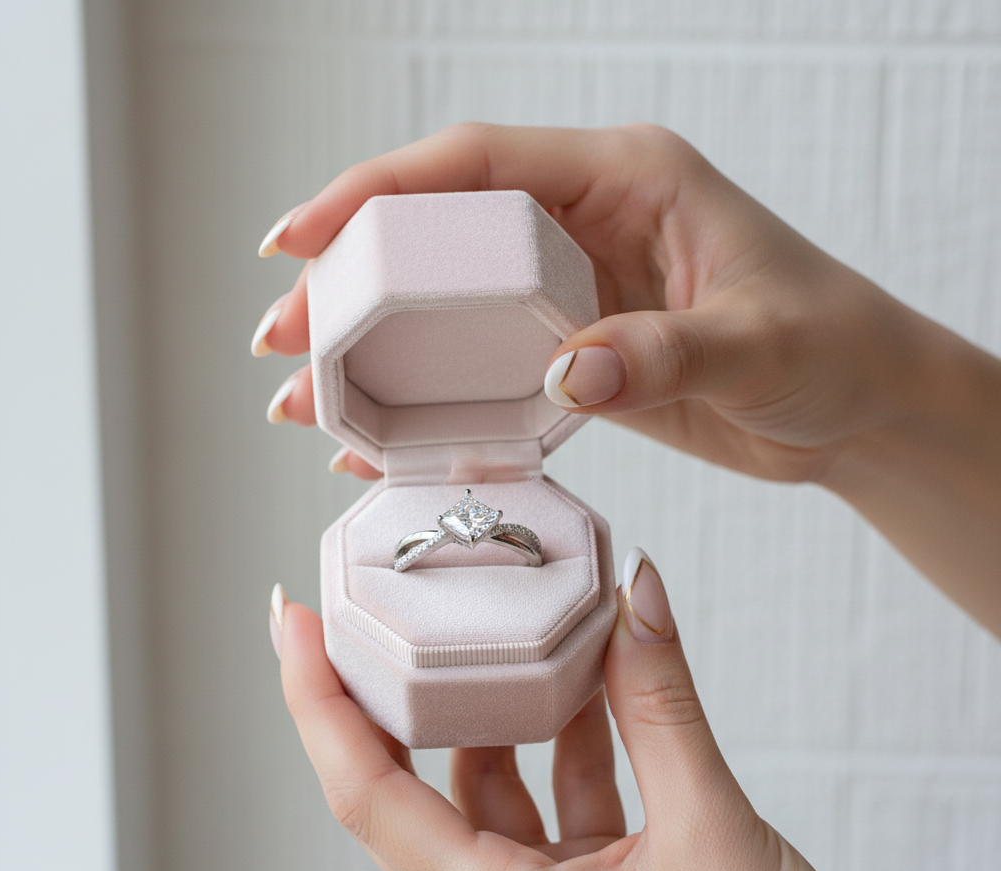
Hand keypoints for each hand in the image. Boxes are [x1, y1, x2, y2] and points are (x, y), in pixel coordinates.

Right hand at [254, 123, 1000, 635]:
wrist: (855, 405)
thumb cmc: (830, 345)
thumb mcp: (757, 341)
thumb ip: (661, 352)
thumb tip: (563, 376)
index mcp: (620, 177)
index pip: (474, 164)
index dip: (376, 193)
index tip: (300, 237)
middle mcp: (582, 225)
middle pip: (438, 236)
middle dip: (349, 281)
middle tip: (281, 335)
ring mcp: (572, 292)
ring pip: (447, 308)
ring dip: (375, 351)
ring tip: (304, 396)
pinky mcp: (574, 354)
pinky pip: (484, 370)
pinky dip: (431, 403)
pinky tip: (380, 438)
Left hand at [272, 551, 903, 870]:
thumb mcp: (711, 826)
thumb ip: (661, 702)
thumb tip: (633, 594)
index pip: (367, 796)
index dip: (320, 702)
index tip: (294, 625)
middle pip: (399, 790)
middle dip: (375, 697)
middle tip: (361, 613)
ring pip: (479, 789)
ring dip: (488, 709)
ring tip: (492, 629)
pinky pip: (542, 803)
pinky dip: (555, 741)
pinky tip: (580, 687)